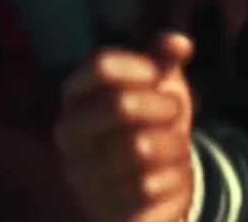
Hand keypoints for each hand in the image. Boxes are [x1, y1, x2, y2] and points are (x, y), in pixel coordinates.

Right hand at [55, 33, 195, 221]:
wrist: (145, 187)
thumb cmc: (148, 123)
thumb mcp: (157, 85)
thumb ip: (164, 59)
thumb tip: (180, 42)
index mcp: (75, 94)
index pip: (101, 65)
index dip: (140, 66)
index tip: (159, 74)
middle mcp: (68, 132)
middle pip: (121, 104)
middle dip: (163, 105)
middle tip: (174, 111)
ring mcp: (81, 172)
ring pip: (140, 147)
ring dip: (172, 143)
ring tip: (175, 143)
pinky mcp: (102, 207)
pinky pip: (150, 186)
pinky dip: (173, 176)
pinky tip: (171, 173)